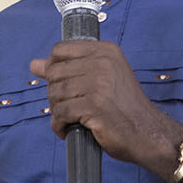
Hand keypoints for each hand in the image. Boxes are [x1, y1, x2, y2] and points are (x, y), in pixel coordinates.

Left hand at [29, 41, 182, 177]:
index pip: (60, 50)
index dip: (53, 69)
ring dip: (57, 111)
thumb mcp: (100, 79)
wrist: (147, 133)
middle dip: (55, 94)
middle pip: (54, 73)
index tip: (61, 85)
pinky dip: (59, 125)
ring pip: (55, 93)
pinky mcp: (94, 105)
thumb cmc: (124, 108)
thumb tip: (34, 64)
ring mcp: (98, 83)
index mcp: (105, 51)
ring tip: (70, 119)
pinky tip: (68, 129)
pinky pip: (60, 113)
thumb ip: (69, 68)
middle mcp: (102, 62)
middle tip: (68, 108)